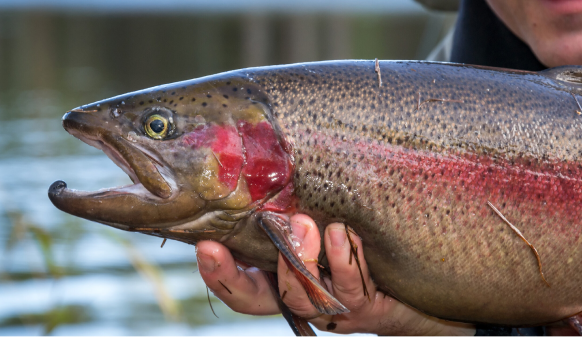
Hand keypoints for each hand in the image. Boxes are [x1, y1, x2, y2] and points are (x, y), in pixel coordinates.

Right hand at [196, 214, 474, 335]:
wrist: (413, 273)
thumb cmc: (356, 234)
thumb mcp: (317, 214)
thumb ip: (287, 202)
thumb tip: (254, 154)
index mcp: (278, 273)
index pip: (237, 282)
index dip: (217, 272)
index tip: (205, 245)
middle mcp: (298, 293)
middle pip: (255, 300)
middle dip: (236, 277)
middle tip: (223, 243)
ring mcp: (330, 305)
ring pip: (301, 296)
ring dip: (299, 259)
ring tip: (305, 223)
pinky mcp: (365, 305)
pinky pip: (351, 289)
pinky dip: (344, 260)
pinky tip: (342, 233)